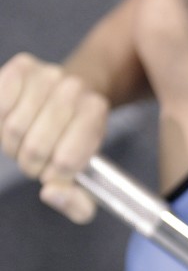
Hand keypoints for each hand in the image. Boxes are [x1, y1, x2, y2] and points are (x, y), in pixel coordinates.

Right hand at [0, 52, 108, 222]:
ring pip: (12, 130)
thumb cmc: (75, 141)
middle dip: (32, 163)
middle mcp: (74, 87)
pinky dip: (0, 122)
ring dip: (13, 145)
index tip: (56, 171)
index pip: (65, 162)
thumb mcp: (87, 176)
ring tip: (27, 138)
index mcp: (95, 111)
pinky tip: (15, 119)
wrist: (69, 96)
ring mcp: (47, 73)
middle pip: (34, 148)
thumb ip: (78, 203)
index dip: (54, 176)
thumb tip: (50, 193)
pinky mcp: (20, 66)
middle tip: (38, 157)